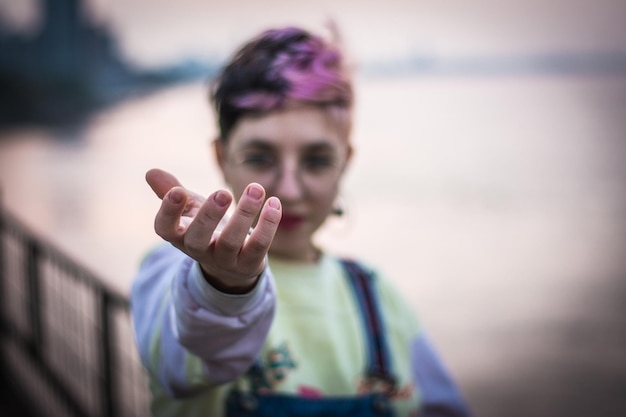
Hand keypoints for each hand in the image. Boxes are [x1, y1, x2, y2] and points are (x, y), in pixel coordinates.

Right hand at [146, 168, 281, 292]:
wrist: (231, 265)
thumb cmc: (206, 229)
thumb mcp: (190, 209)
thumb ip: (171, 191)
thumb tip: (150, 171)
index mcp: (180, 235)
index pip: (165, 229)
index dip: (169, 212)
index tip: (177, 192)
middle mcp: (200, 250)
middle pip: (198, 238)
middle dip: (209, 215)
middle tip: (222, 192)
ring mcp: (225, 259)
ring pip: (232, 241)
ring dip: (244, 213)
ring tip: (256, 188)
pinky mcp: (249, 263)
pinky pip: (259, 246)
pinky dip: (268, 224)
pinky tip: (274, 203)